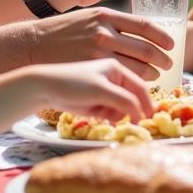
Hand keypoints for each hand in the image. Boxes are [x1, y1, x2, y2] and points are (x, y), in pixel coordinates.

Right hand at [32, 7, 175, 80]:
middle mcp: (104, 32)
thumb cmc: (62, 32)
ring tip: (156, 76)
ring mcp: (97, 53)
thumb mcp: (89, 18)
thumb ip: (113, 24)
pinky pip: (121, 78)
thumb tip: (140, 34)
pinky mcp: (91, 69)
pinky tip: (137, 83)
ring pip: (136, 66)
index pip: (145, 25)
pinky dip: (134, 82)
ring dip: (150, 73)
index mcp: (106, 15)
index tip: (172, 45)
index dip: (163, 37)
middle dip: (161, 59)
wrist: (32, 45)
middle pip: (144, 48)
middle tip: (168, 65)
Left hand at [32, 58, 153, 122]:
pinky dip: (110, 117)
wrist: (43, 89)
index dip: (146, 102)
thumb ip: (124, 100)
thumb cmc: (73, 83)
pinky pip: (111, 112)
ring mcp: (105, 91)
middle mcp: (114, 78)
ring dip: (120, 114)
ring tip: (108, 117)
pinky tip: (102, 117)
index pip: (140, 86)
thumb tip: (141, 114)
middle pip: (133, 97)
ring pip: (123, 107)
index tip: (149, 118)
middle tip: (132, 123)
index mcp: (117, 68)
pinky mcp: (96, 102)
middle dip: (132, 109)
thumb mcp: (101, 90)